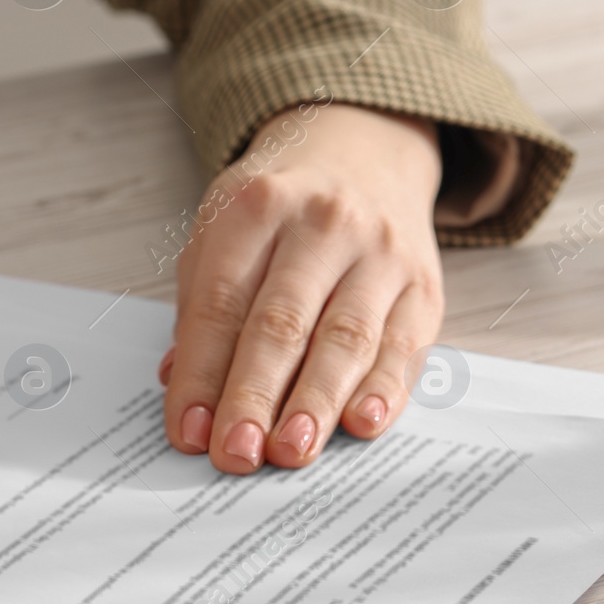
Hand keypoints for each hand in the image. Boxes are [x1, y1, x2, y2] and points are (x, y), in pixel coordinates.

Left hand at [159, 102, 443, 472]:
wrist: (360, 151)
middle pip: (281, 322)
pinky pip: (404, 344)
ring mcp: (379, 252)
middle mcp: (321, 223)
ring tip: (289, 451)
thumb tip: (180, 385)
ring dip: (315, 403)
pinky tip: (362, 424)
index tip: (188, 428)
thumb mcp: (221, 230)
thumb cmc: (276, 208)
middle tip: (235, 452)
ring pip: (346, 337)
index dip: (201, 371)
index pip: (220, 301)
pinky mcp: (423, 283)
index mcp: (255, 206)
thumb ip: (199, 306)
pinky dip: (384, 389)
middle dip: (253, 394)